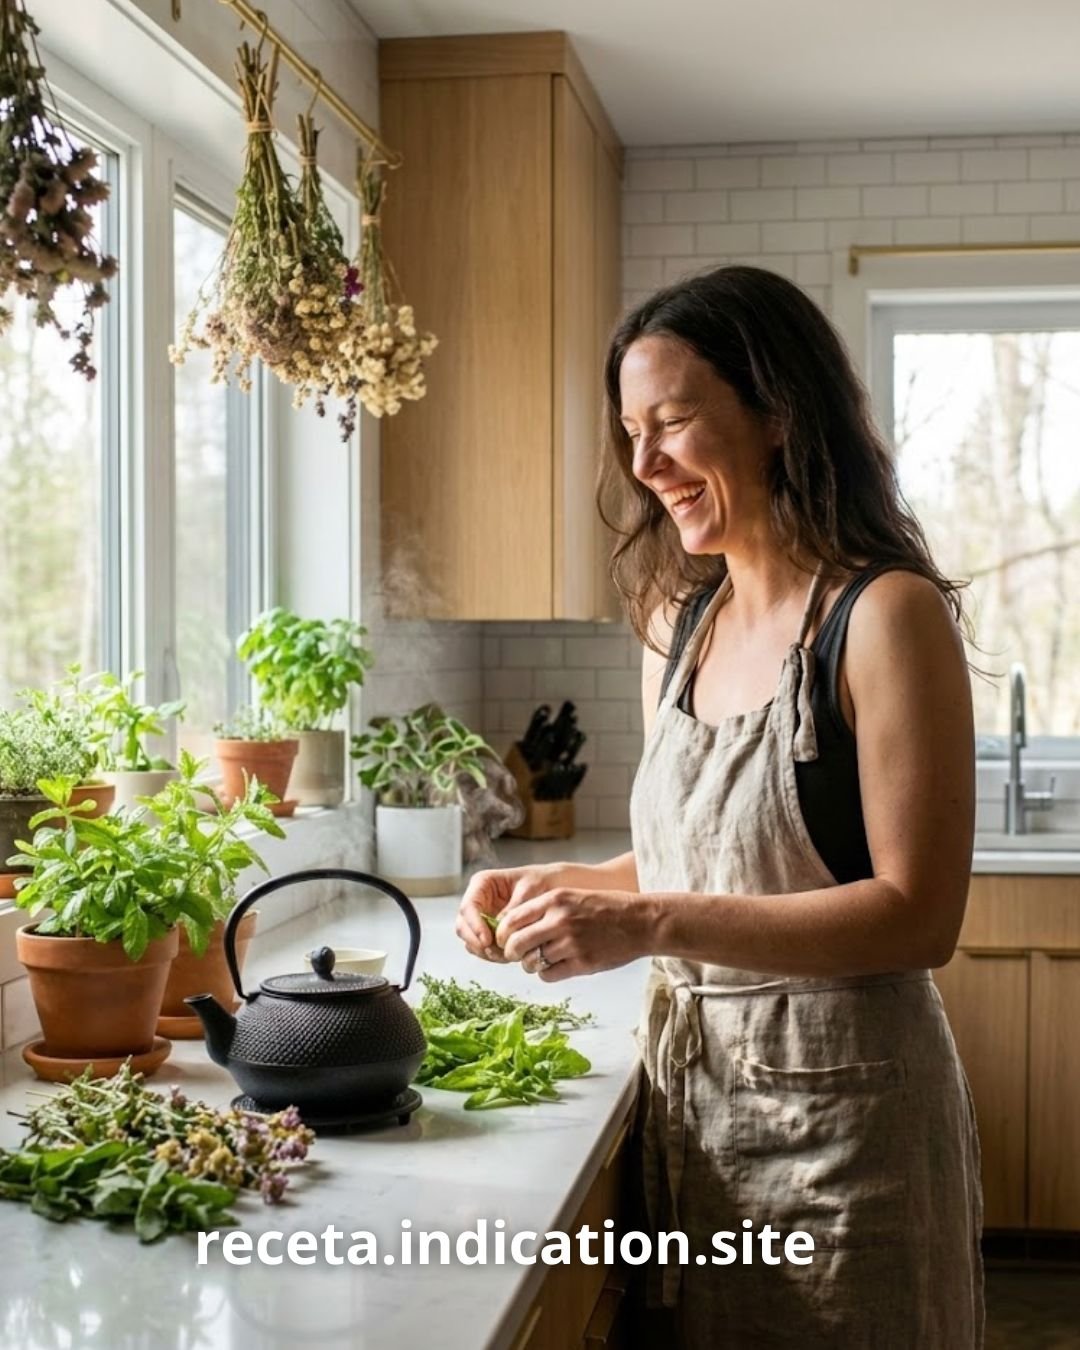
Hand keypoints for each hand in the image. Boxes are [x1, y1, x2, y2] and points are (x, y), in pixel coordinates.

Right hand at [455, 863, 567, 961]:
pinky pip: (482, 947)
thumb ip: (513, 910)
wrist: (557, 887)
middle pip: (463, 925)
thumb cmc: (543, 882)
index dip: (474, 925)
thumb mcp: (530, 891)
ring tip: (506, 956)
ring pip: (470, 939)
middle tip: (496, 954)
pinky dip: (492, 954)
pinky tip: (508, 956)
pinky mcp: (490, 931)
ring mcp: (482, 917)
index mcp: (483, 883)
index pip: (468, 906)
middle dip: (476, 942)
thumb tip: (497, 930)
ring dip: (484, 951)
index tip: (487, 940)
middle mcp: (478, 900)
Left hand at [496, 887, 648, 981]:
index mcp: (554, 899)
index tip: (505, 940)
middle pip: (515, 944)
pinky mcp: (582, 963)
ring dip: (530, 965)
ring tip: (540, 960)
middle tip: (517, 955)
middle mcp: (559, 920)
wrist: (641, 921)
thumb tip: (512, 927)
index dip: (502, 934)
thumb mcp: (572, 896)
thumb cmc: (607, 907)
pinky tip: (556, 967)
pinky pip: (548, 975)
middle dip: (511, 953)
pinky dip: (547, 974)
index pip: (511, 920)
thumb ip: (545, 909)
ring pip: (530, 962)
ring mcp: (571, 943)